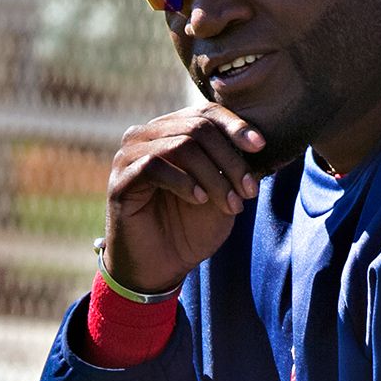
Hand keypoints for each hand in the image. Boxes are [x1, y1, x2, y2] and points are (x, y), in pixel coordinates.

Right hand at [102, 102, 267, 296]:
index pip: (205, 114)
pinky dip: (183, 182)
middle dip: (230, 160)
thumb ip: (232, 168)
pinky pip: (154, 166)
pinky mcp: (121, 180)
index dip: (235, 126)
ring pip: (180, 146)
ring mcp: (131, 155)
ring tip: (229, 204)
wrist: (161, 267)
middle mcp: (149, 137)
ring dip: (213, 176)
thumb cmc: (191, 229)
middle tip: (248, 192)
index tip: (260, 147)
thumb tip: (256, 144)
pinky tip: (199, 200)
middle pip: (197, 128)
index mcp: (173, 134)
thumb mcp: (222, 195)